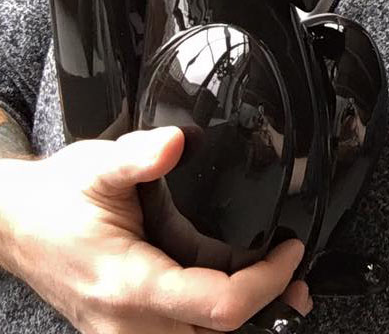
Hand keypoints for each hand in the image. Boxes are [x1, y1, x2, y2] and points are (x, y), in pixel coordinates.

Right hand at [0, 127, 311, 332]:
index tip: (288, 250)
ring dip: (241, 315)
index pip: (217, 307)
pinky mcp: (128, 329)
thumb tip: (176, 143)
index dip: (266, 281)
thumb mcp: (98, 167)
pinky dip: (212, 316)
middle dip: (264, 306)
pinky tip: (232, 285)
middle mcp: (129, 323)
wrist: (17, 224)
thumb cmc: (54, 201)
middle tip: (291, 271)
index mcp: (129, 285)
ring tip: (273, 281)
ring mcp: (127, 333)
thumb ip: (140, 156)